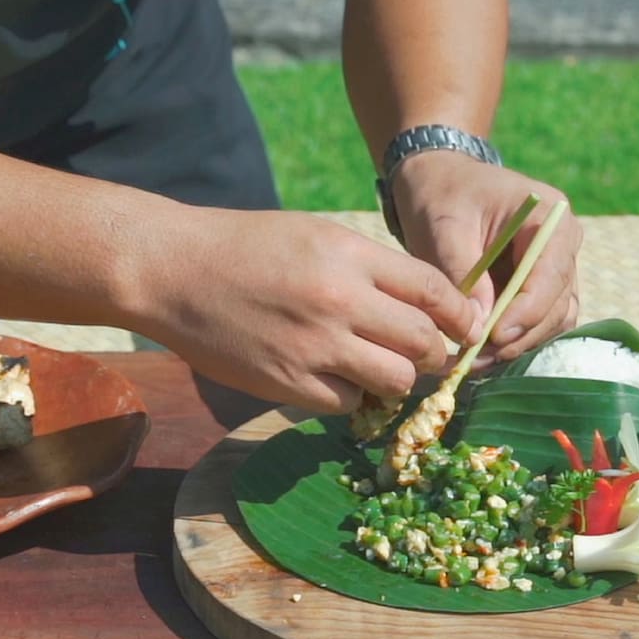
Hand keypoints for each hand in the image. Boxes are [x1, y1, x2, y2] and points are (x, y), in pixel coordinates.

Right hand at [132, 208, 479, 412]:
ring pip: (395, 381)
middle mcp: (339, 301)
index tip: (466, 328)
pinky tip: (333, 377)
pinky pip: (348, 403)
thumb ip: (370, 266)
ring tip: (378, 368)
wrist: (172, 271)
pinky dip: (351, 395)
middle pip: (423, 342)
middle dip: (434, 353)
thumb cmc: (245, 247)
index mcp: (350, 256)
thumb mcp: (316, 235)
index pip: (434, 291)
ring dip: (396, 379)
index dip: (461, 315)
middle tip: (425, 355)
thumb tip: (424, 303)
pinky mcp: (287, 382)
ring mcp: (313, 346)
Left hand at [391, 151, 581, 363]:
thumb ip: (462, 272)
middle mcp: (563, 244)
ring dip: (518, 344)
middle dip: (519, 335)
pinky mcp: (540, 287)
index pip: (551, 273)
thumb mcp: (444, 226)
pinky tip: (482, 352)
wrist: (439, 180)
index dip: (526, 311)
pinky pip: (539, 322)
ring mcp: (556, 268)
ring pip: (553, 320)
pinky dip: (515, 340)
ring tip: (475, 360)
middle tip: (477, 358)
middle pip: (557, 304)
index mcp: (549, 217)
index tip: (493, 336)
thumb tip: (477, 327)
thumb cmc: (442, 194)